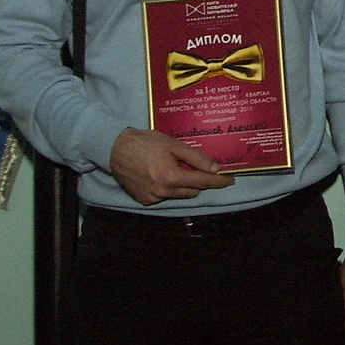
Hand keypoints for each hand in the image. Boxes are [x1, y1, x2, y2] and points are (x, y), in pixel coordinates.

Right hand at [110, 127, 233, 204]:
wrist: (115, 149)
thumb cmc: (145, 143)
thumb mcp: (173, 145)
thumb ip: (196, 157)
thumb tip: (215, 168)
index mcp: (172, 177)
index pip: (203, 182)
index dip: (218, 181)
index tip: (230, 180)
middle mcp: (163, 191)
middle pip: (193, 190)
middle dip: (198, 180)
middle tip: (195, 167)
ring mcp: (153, 198)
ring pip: (180, 195)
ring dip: (183, 185)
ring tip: (175, 168)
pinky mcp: (144, 200)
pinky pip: (165, 197)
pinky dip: (168, 189)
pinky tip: (161, 175)